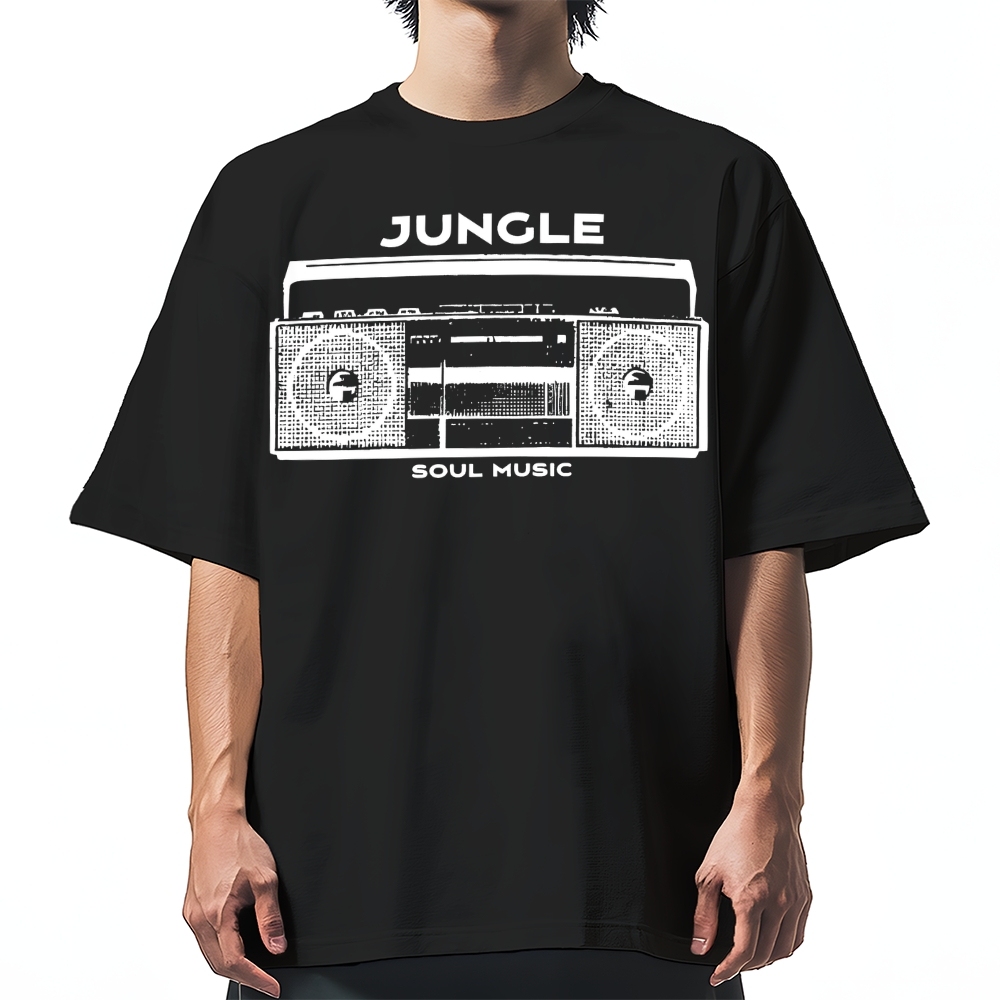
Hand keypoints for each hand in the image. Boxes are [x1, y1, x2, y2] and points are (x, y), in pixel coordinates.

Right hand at [182, 805, 286, 997]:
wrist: (216, 823)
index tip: (272, 987)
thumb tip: (276, 947)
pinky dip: (220, 949)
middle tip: (266, 981)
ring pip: (209, 953)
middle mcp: (198, 918)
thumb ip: (270, 917)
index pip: (234, 962)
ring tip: (254, 968)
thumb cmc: (238, 844)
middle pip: (218, 964)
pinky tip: (235, 944)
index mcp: (216, 914)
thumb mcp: (265, 879)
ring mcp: (191, 913)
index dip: (256, 979)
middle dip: (243, 977)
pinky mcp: (191, 906)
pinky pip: (204, 938)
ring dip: (230, 965)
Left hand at [690, 781, 811, 986]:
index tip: (718, 974)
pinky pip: (799, 933)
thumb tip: (701, 945)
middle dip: (745, 966)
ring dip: (766, 960)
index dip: (728, 969)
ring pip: (786, 949)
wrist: (767, 810)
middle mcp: (779, 903)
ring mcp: (795, 900)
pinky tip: (771, 941)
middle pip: (765, 955)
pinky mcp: (805, 895)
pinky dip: (785, 946)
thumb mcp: (709, 873)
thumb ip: (704, 914)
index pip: (744, 952)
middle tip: (729, 964)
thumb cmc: (736, 835)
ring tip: (749, 956)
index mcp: (752, 899)